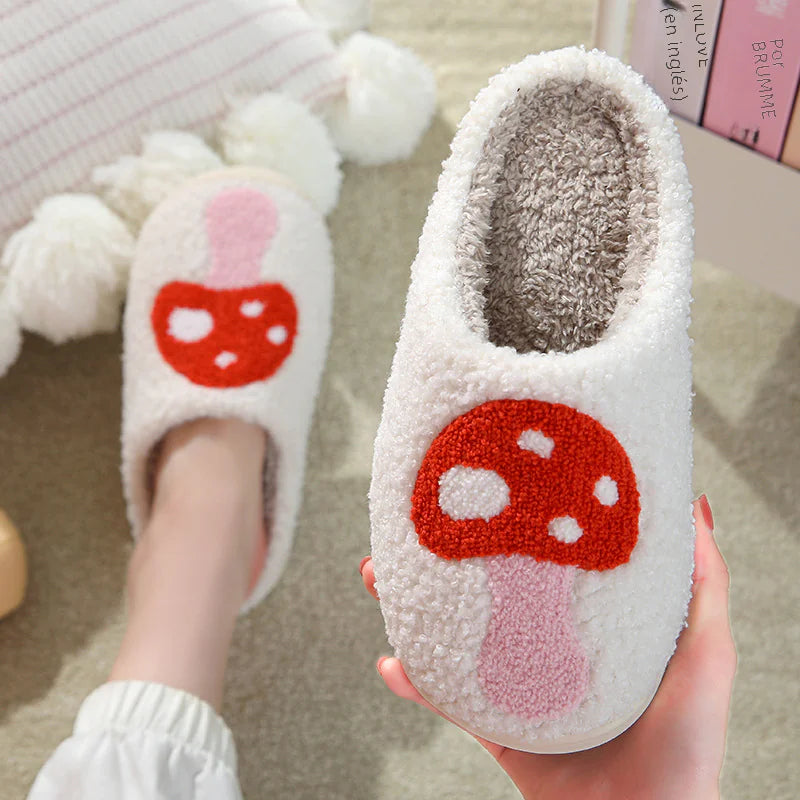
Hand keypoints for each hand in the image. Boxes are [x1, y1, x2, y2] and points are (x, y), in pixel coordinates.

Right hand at [360, 497, 734, 799]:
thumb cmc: (689, 745)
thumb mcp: (706, 652)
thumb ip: (704, 584)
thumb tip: (694, 505)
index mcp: (591, 622)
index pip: (538, 560)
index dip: (505, 524)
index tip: (481, 488)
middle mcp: (548, 647)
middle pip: (483, 590)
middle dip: (440, 556)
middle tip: (407, 528)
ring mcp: (517, 687)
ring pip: (452, 636)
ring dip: (412, 607)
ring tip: (379, 576)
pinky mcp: (498, 729)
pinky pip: (448, 701)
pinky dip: (416, 682)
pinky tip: (392, 662)